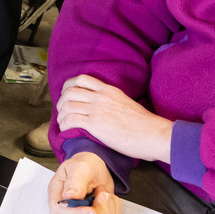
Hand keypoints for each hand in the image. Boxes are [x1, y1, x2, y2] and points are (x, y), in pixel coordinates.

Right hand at [47, 152, 122, 213]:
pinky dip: (116, 208)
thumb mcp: (79, 167)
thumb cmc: (83, 165)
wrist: (96, 168)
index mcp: (58, 197)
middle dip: (99, 212)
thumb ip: (75, 181)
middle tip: (102, 193)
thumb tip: (68, 197)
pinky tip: (108, 197)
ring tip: (102, 191)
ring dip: (109, 207)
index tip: (91, 211)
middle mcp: (70, 211)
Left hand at [56, 74, 172, 162]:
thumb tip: (105, 108)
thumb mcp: (126, 103)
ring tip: (62, 122)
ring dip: (61, 115)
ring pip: (67, 105)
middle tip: (62, 111)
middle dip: (61, 101)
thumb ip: (112, 101)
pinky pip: (71, 120)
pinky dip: (64, 125)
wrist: (152, 134)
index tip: (67, 95)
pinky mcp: (95, 124)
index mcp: (109, 90)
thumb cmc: (144, 124)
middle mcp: (101, 97)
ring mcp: (97, 110)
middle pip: (70, 91)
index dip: (69, 86)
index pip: (82, 79)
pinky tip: (65, 130)